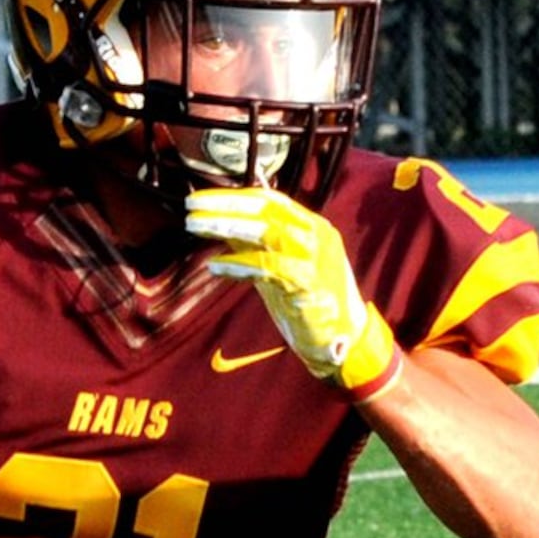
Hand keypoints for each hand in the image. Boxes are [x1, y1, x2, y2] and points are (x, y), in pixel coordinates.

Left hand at [183, 184, 402, 398]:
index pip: (270, 200)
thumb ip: (258, 247)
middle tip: (191, 204)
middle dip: (225, 204)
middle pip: (265, 209)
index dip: (235, 196)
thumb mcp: (282, 267)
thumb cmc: (310, 304)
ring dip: (226, 226)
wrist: (346, 340)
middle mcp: (316, 235)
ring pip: (266, 231)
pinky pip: (267, 266)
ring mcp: (315, 258)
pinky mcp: (308, 284)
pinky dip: (237, 264)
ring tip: (195, 226)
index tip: (204, 198)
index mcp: (313, 227)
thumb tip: (222, 228)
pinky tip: (214, 265)